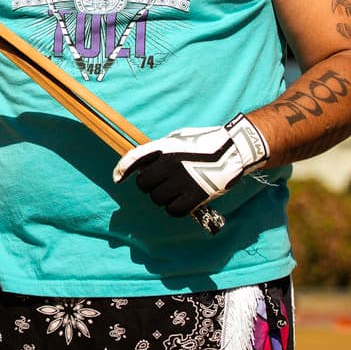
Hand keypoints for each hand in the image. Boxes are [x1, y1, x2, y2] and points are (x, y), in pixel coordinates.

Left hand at [112, 114, 269, 216]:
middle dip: (149, 186)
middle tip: (160, 184)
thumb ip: (160, 150)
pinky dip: (174, 209)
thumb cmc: (205, 143)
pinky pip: (173, 210)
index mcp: (164, 148)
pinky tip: (180, 203)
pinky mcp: (195, 196)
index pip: (134, 158)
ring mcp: (182, 181)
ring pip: (157, 199)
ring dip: (162, 198)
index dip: (122, 170)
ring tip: (173, 192)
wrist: (233, 150)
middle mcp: (169, 164)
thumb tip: (144, 164)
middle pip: (143, 185)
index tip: (117, 179)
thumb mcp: (178, 139)